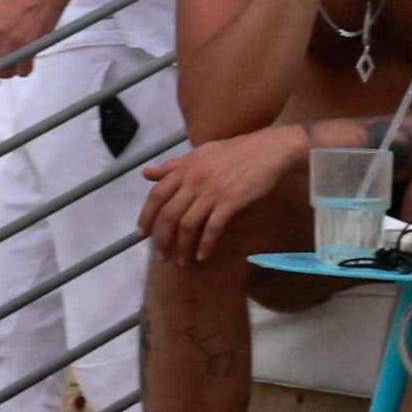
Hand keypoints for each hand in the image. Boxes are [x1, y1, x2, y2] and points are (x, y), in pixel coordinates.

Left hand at [142, 125, 311, 268]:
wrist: (269, 150)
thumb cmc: (236, 151)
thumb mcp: (200, 153)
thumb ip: (172, 166)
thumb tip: (146, 174)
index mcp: (185, 167)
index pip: (156, 195)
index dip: (146, 216)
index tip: (142, 234)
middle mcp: (194, 179)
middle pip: (169, 214)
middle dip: (162, 239)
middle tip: (162, 256)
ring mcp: (212, 191)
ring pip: (188, 225)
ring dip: (182, 247)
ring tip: (182, 262)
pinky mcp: (231, 202)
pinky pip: (212, 228)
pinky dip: (205, 245)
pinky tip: (202, 256)